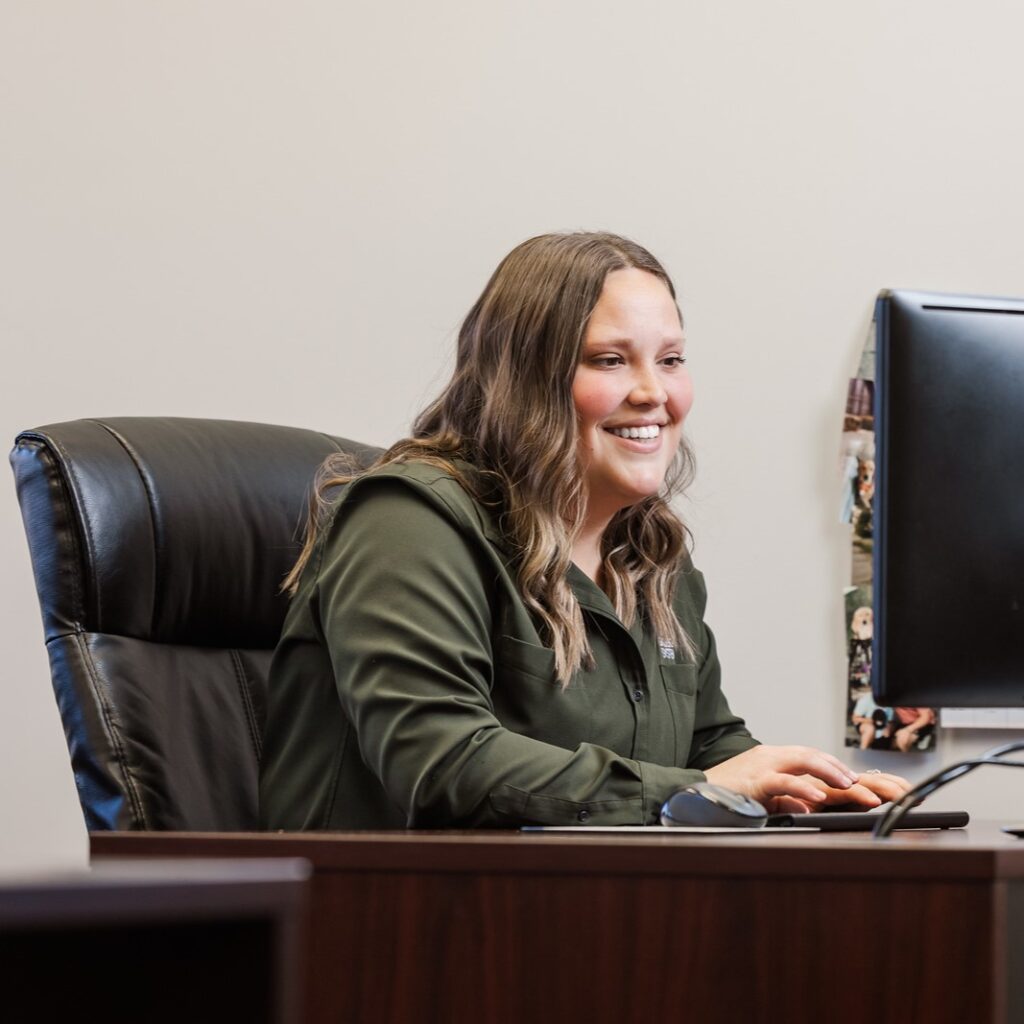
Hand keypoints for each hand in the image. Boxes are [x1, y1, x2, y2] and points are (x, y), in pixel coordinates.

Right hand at [704, 745, 860, 811]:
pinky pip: (783, 781)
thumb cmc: (726, 795)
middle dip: (837, 767)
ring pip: (803, 760)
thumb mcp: (761, 796)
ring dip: (829, 771)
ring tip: (848, 784)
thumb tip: (809, 805)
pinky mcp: (754, 780)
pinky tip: (818, 795)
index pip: (808, 755)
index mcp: (771, 758)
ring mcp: (762, 765)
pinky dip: (803, 786)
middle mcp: (769, 756)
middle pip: (810, 754)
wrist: (693, 794)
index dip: (832, 765)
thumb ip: (785, 798)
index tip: (852, 778)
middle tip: (859, 783)